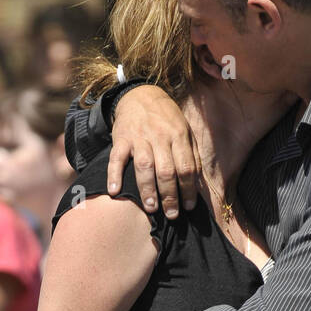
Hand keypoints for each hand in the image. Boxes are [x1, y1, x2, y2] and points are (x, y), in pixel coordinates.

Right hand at [109, 85, 200, 219]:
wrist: (140, 95)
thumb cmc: (166, 118)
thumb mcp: (184, 129)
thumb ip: (191, 153)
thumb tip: (197, 182)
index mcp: (178, 136)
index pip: (186, 167)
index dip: (189, 189)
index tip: (188, 206)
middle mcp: (160, 137)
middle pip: (167, 171)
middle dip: (170, 196)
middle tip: (171, 215)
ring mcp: (139, 138)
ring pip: (145, 167)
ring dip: (147, 190)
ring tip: (151, 209)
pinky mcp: (121, 139)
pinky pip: (116, 159)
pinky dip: (114, 175)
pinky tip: (114, 192)